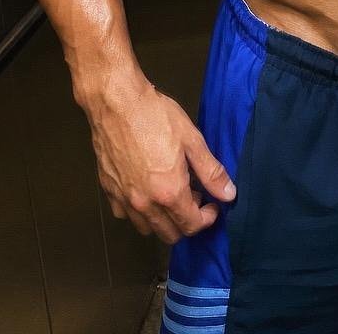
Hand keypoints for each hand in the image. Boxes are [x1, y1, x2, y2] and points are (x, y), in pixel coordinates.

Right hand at [88, 77, 235, 243]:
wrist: (116, 103)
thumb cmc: (157, 116)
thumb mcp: (192, 140)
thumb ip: (211, 172)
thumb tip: (229, 195)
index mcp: (169, 193)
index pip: (192, 225)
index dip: (207, 218)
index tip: (212, 202)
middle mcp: (145, 205)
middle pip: (170, 234)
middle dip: (187, 221)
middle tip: (194, 194)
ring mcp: (123, 200)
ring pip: (147, 228)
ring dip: (164, 219)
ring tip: (171, 191)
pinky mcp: (108, 191)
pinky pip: (125, 215)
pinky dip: (139, 211)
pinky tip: (146, 188)